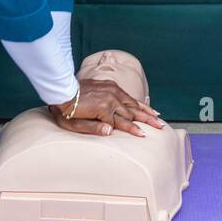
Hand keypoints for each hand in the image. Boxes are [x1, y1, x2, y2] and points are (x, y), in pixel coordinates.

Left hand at [48, 78, 164, 136]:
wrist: (61, 90)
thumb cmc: (66, 111)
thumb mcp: (75, 125)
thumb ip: (93, 129)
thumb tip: (110, 131)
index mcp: (104, 110)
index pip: (123, 123)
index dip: (134, 130)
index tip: (145, 135)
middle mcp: (111, 98)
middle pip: (133, 113)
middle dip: (147, 121)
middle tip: (161, 127)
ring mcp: (112, 90)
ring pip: (133, 103)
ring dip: (146, 111)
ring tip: (158, 118)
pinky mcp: (111, 85)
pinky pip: (128, 95)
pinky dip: (138, 101)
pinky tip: (146, 106)